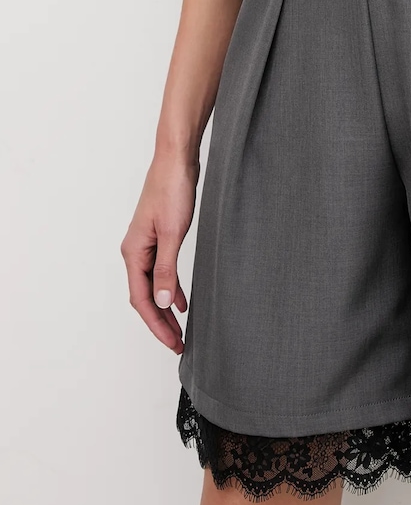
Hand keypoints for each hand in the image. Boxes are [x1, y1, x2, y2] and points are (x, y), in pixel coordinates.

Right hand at [120, 153, 199, 354]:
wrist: (176, 159)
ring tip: (180, 330)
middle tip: (178, 344)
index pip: (141, 299)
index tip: (172, 343)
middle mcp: (135, 250)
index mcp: (133, 252)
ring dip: (166, 308)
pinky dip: (171, 288)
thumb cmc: (172, 190)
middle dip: (160, 322)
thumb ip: (166, 270)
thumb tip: (165, 303)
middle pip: (145, 296)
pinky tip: (182, 300)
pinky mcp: (159, 236)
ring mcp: (147, 243)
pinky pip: (161, 271)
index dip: (157, 324)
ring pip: (153, 285)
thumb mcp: (172, 233)